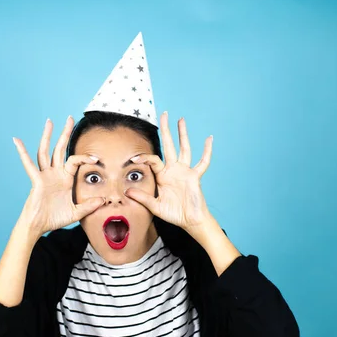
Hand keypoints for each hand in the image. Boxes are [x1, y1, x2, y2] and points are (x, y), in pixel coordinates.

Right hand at [13, 116, 104, 233]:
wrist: (39, 226)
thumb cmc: (54, 219)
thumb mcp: (76, 212)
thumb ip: (89, 206)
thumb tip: (103, 200)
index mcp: (65, 179)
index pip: (75, 161)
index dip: (85, 157)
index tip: (96, 158)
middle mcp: (54, 173)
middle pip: (60, 149)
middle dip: (65, 134)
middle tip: (70, 118)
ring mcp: (45, 175)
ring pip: (45, 151)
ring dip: (48, 136)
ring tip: (50, 121)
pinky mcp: (36, 180)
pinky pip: (29, 164)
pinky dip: (22, 152)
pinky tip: (17, 140)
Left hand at [124, 112, 213, 232]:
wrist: (190, 221)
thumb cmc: (174, 214)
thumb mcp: (155, 206)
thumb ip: (142, 198)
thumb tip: (127, 191)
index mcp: (162, 175)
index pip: (152, 160)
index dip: (143, 158)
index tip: (134, 159)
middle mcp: (173, 170)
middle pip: (169, 146)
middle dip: (166, 131)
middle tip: (163, 115)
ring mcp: (185, 171)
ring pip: (184, 149)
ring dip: (182, 134)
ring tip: (181, 120)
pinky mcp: (195, 176)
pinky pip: (203, 162)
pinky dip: (207, 151)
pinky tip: (209, 138)